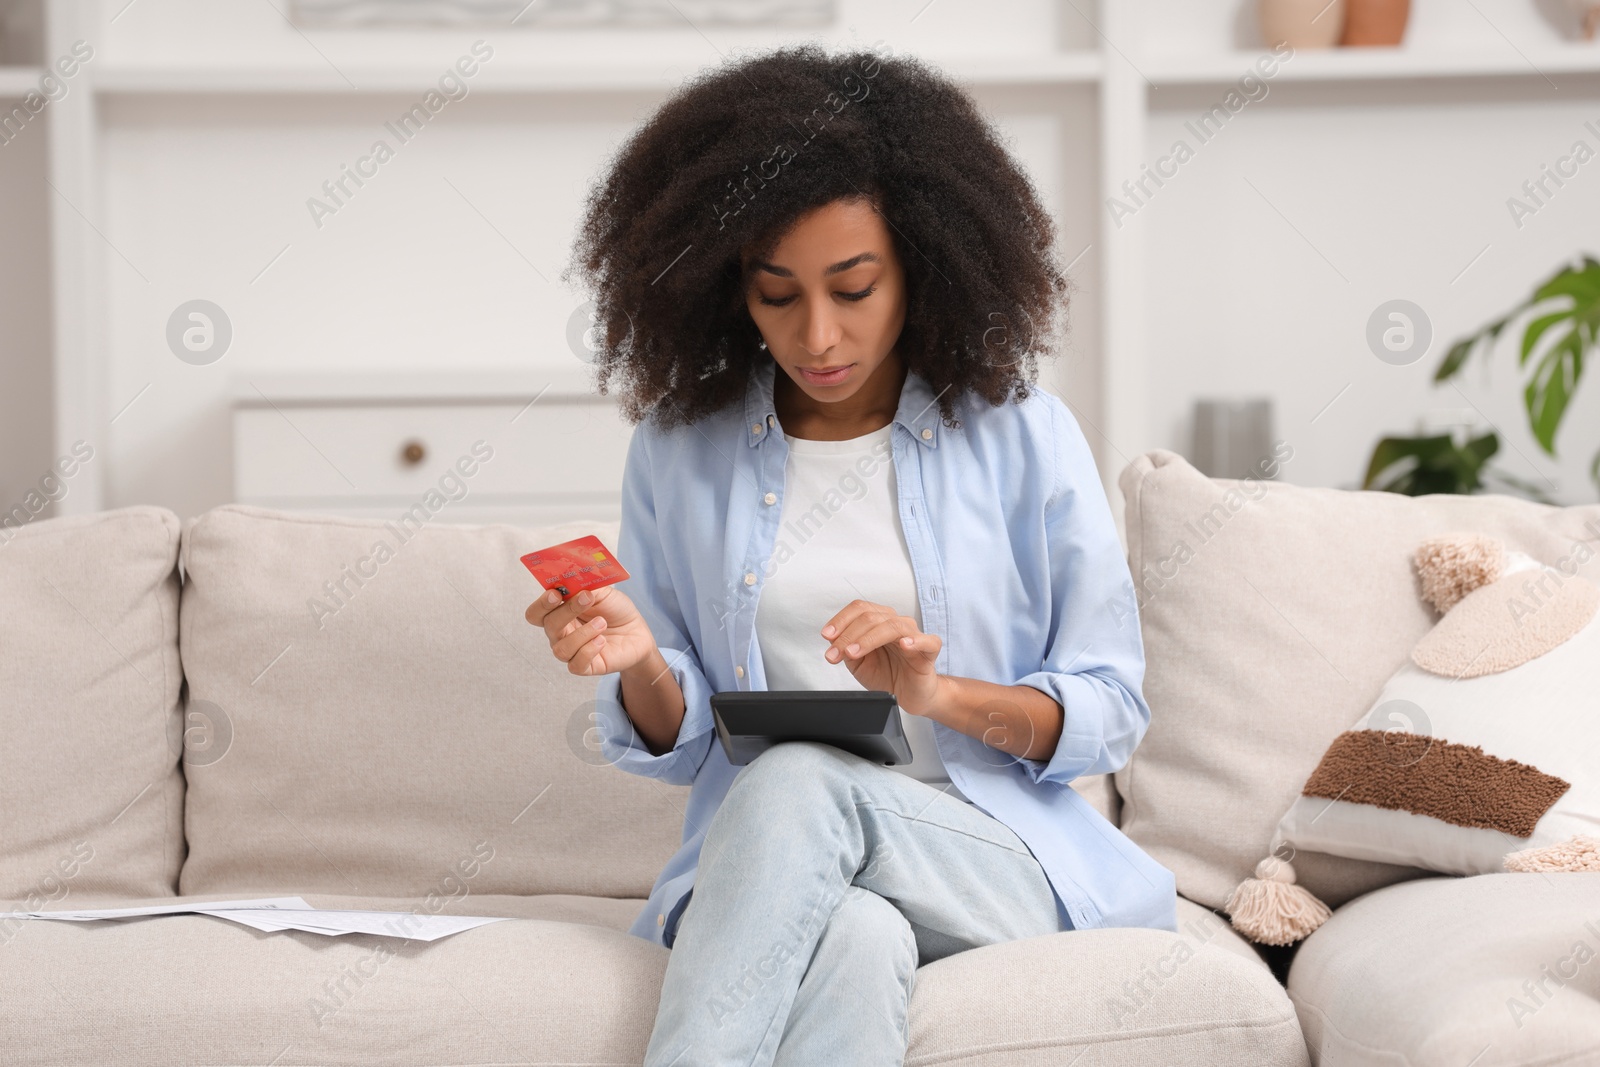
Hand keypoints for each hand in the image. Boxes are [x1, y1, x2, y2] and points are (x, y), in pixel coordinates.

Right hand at [525, 585, 656, 676]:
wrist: (637, 631)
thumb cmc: (615, 610)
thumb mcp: (602, 591)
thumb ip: (584, 585)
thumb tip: (570, 577)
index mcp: (559, 612)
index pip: (536, 613)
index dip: (542, 604)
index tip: (556, 593)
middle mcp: (560, 633)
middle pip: (548, 626)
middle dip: (566, 611)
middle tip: (586, 598)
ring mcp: (571, 651)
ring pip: (561, 648)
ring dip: (583, 633)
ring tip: (602, 622)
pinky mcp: (585, 666)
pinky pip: (576, 664)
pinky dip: (589, 651)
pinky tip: (602, 641)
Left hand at [820, 600, 942, 716]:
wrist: (910, 695)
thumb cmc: (887, 675)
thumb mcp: (859, 664)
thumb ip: (847, 650)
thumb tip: (833, 640)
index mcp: (879, 622)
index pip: (860, 609)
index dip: (841, 620)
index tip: (827, 636)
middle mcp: (896, 623)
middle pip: (871, 616)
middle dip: (848, 635)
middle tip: (835, 653)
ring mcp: (914, 636)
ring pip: (893, 626)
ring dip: (869, 638)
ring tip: (854, 652)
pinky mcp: (929, 651)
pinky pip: (928, 641)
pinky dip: (916, 641)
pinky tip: (904, 645)